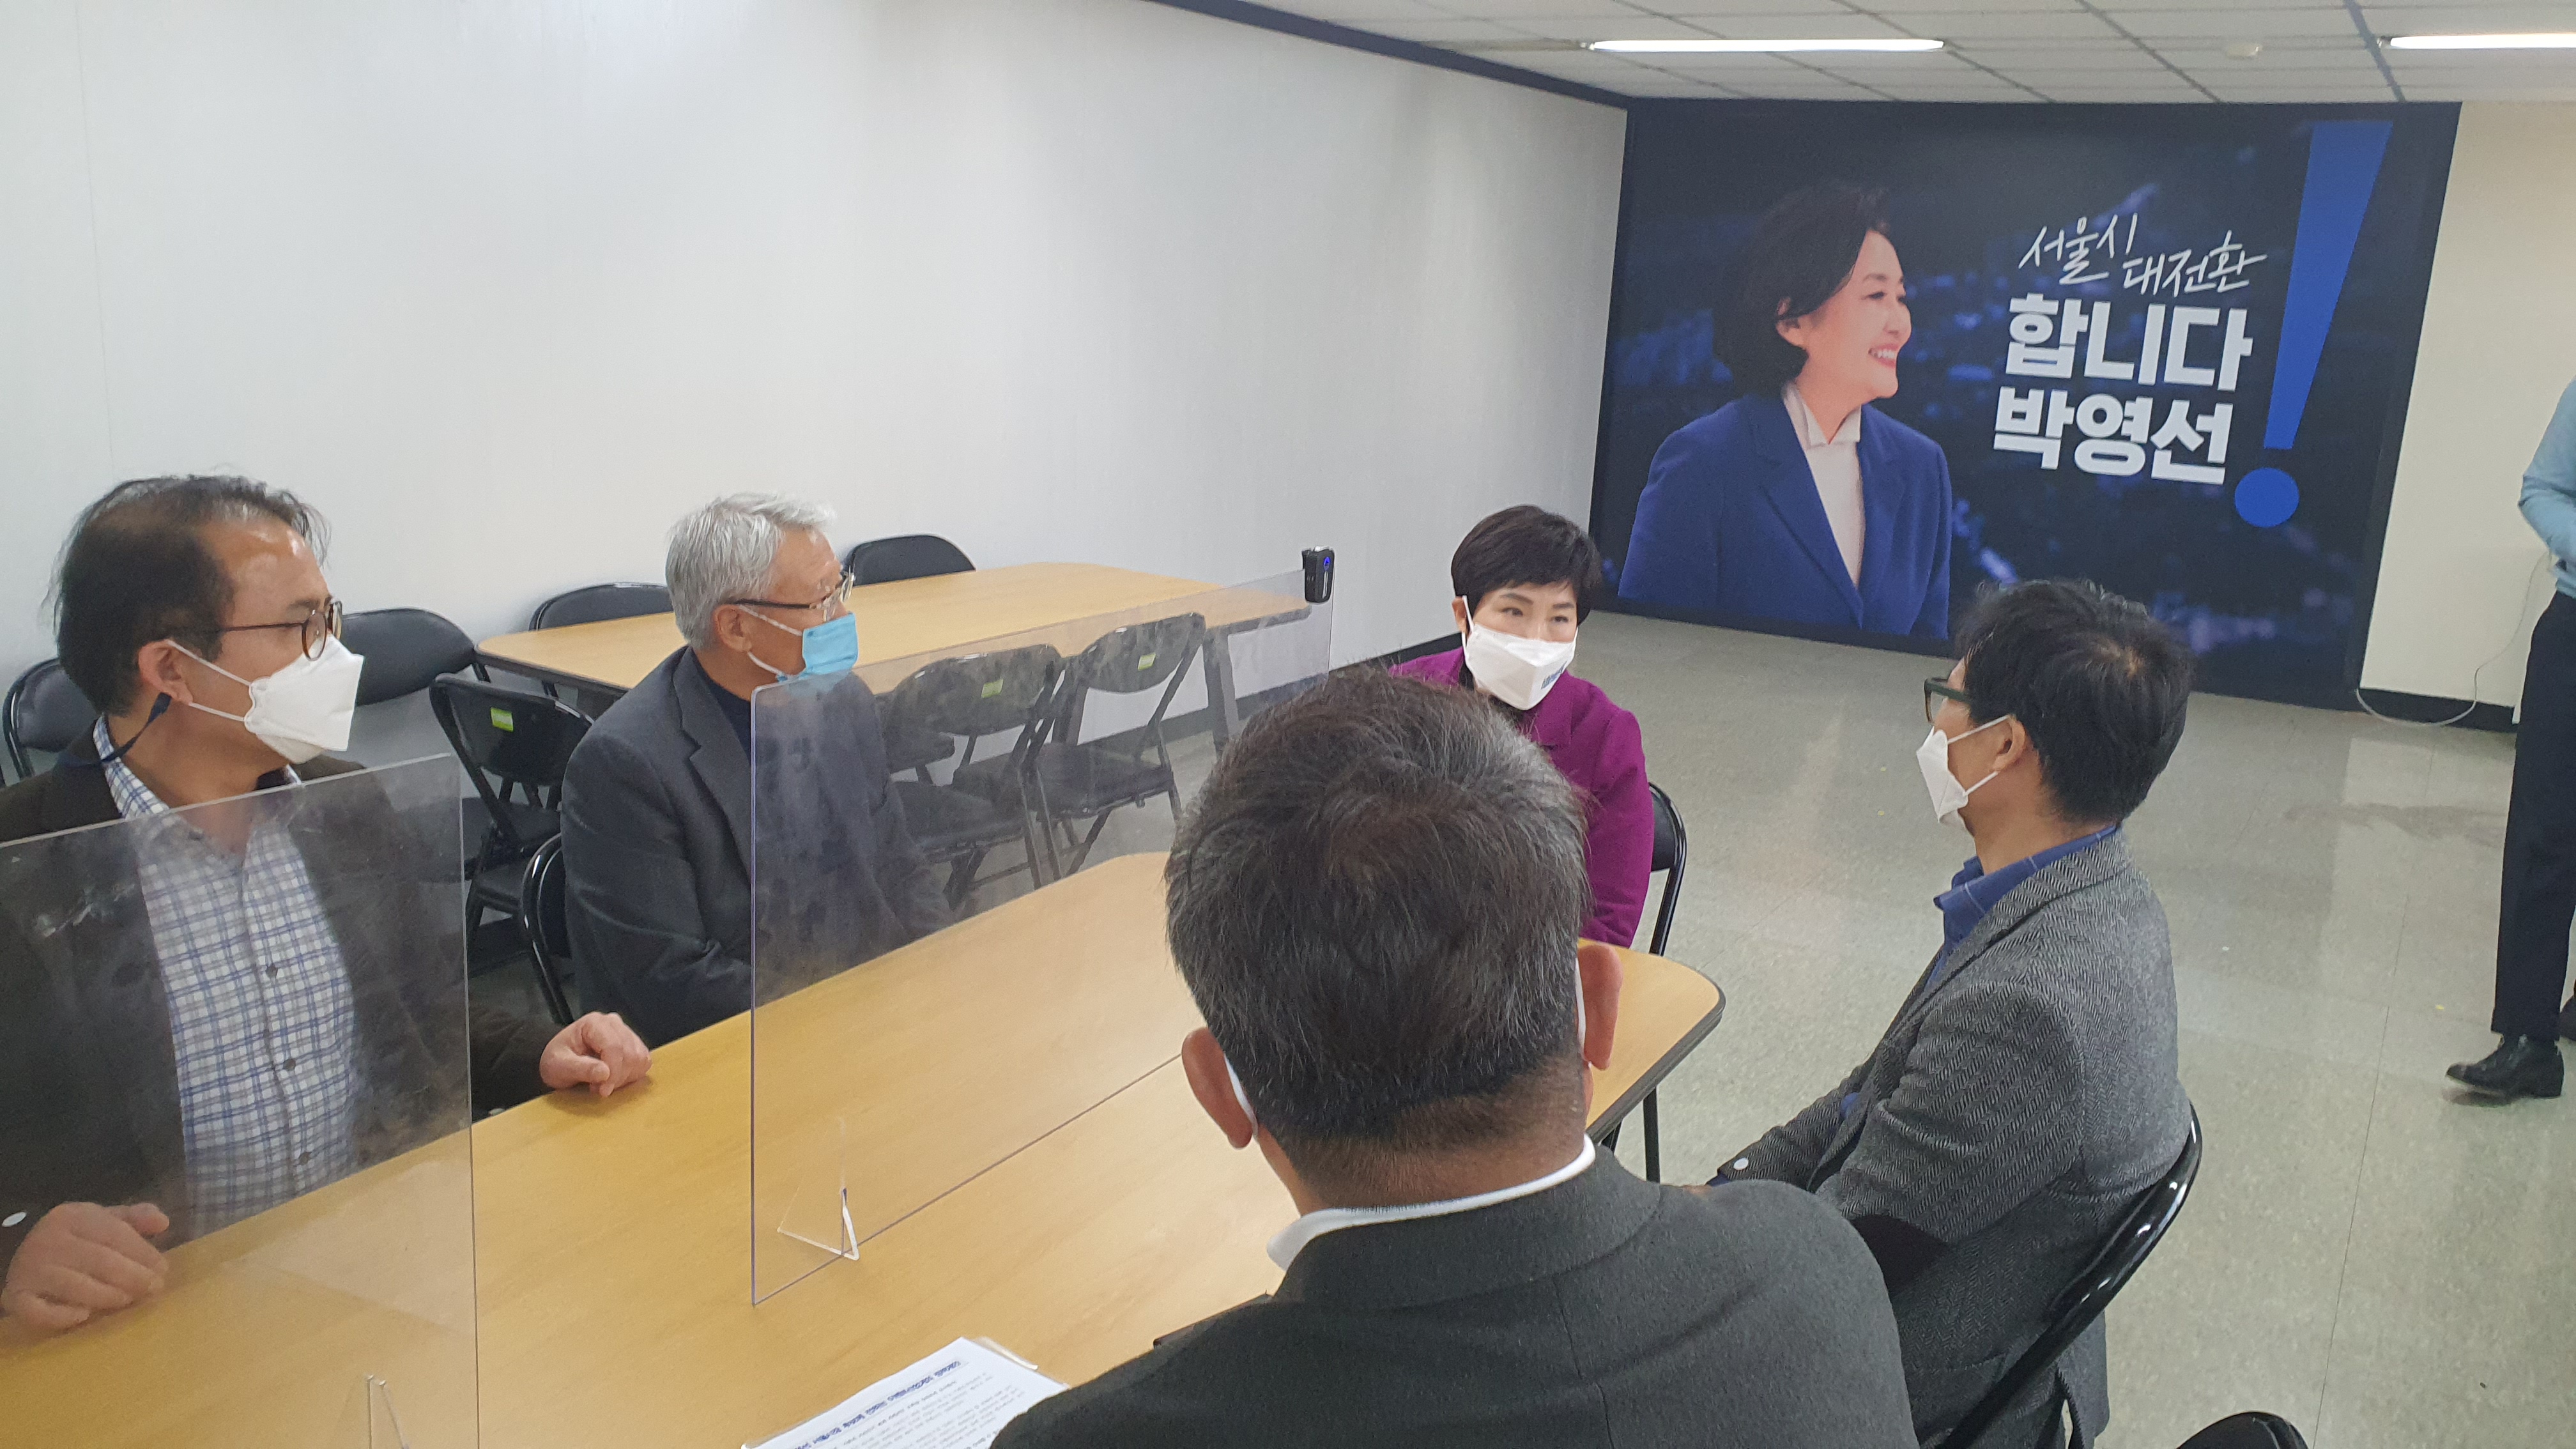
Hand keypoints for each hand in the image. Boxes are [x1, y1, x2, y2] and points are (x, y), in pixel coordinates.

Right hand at [2, 1202, 169, 1331]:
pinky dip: (61, 1316)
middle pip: (99, 1260)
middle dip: (132, 1276)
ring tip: (127, 1300)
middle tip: (152, 1289)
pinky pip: (38, 1311)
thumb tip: (163, 1222)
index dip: (143, 1253)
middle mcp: (48, 1240)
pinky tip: (84, 1316)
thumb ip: (134, 1218)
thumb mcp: (101, 1221)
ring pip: (74, 1286)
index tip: (162, 1270)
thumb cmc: (74, 1240)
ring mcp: (29, 1270)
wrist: (20, 1254)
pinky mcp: (16, 1297)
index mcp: (73, 1217)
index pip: (114, 1234)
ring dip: (106, 1295)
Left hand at [538, 1012, 651, 1097]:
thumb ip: (581, 1069)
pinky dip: (632, 1075)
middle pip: (629, 1053)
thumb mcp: (559, 1067)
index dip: (613, 1071)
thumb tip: (605, 1073)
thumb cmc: (557, 1061)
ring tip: (603, 1083)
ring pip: (639, 1057)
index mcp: (593, 1023)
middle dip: (617, 1077)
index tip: (603, 1091)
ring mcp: (625, 1031)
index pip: (614, 1046)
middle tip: (598, 1088)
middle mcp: (613, 1023)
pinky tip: (614, 1078)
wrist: (560, 1061)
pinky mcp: (633, 1044)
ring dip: (624, 1077)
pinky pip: (644, 1061)